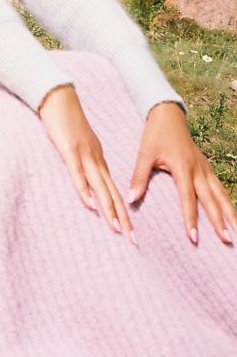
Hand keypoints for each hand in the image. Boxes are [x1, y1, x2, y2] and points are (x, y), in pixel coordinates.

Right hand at [39, 85, 135, 244]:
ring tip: (117, 230)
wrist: (59, 95)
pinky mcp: (69, 150)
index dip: (123, 211)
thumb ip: (80, 160)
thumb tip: (84, 179)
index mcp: (98, 158)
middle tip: (134, 241)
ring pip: (100, 187)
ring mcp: (84, 154)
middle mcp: (96, 159)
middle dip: (123, 218)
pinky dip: (85, 190)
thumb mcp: (76, 143)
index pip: (113, 189)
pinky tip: (91, 205)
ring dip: (109, 209)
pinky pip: (78, 174)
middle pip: (112, 192)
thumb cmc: (65, 118)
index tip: (131, 231)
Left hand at [129, 101, 236, 244]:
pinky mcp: (207, 167)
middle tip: (227, 241)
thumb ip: (139, 177)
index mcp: (182, 167)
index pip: (188, 198)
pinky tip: (232, 215)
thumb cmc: (155, 135)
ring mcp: (205, 168)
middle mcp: (198, 169)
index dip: (191, 219)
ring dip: (230, 214)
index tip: (193, 238)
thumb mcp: (144, 154)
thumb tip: (130, 199)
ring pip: (221, 194)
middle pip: (211, 199)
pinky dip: (227, 202)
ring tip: (236, 233)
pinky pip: (220, 187)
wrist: (168, 115)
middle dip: (219, 221)